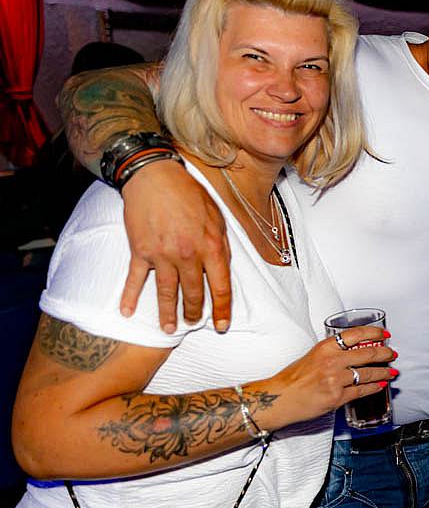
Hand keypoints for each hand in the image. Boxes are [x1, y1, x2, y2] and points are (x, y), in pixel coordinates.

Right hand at [121, 159, 231, 333]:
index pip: (221, 287)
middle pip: (193, 293)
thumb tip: (224, 269)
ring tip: (168, 330)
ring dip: (168, 313)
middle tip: (193, 324)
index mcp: (212, 247)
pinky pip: (136, 279)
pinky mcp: (140, 251)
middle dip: (194, 313)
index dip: (222, 309)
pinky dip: (130, 297)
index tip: (221, 325)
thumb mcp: (218, 218)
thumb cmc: (190, 195)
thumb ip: (222, 245)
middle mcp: (188, 255)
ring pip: (167, 292)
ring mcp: (162, 255)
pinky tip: (127, 312)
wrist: (155, 178)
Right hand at [257, 326, 396, 428]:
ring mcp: (335, 379)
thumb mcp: (312, 356)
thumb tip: (355, 351)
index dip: (375, 333)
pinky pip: (362, 391)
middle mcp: (332, 361)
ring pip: (368, 374)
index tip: (385, 334)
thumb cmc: (293, 379)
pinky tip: (380, 386)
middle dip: (385, 353)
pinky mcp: (337, 397)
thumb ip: (332, 353)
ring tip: (392, 372)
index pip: (356, 334)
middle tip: (393, 354)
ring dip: (384, 372)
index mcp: (325, 347)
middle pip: (368, 353)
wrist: (279, 398)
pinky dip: (374, 388)